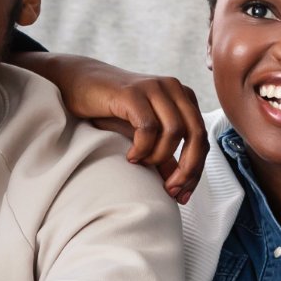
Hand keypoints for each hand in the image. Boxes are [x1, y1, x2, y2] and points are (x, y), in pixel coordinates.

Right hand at [13, 53, 207, 202]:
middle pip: (196, 134)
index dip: (196, 170)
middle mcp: (173, 88)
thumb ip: (163, 154)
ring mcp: (153, 87)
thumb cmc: (112, 110)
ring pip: (175, 131)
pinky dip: (142, 148)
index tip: (181, 197)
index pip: (202, 138)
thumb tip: (180, 187)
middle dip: (187, 169)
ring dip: (159, 156)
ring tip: (141, 164)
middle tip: (168, 190)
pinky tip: (131, 156)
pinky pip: (148, 127)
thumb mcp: (143, 134)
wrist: (79, 83)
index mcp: (182, 97)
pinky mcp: (132, 92)